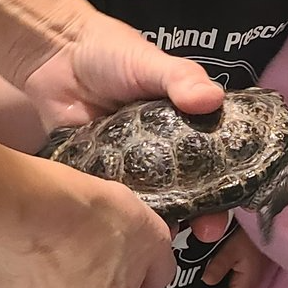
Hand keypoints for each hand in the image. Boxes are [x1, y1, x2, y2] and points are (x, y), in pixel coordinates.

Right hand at [0, 161, 180, 287]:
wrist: (30, 200)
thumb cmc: (85, 218)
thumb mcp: (152, 234)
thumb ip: (159, 266)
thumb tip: (155, 276)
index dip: (133, 281)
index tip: (129, 266)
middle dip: (98, 275)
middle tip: (95, 244)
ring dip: (63, 269)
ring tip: (64, 236)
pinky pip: (24, 277)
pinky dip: (31, 261)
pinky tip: (38, 238)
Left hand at [15, 11, 232, 242]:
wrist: (54, 54)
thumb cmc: (111, 53)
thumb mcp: (151, 62)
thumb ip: (181, 78)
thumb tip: (212, 99)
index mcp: (183, 125)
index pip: (213, 160)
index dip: (226, 183)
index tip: (234, 202)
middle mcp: (160, 151)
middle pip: (187, 190)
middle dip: (200, 213)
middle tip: (206, 231)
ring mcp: (129, 165)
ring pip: (151, 201)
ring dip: (160, 219)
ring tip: (165, 234)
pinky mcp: (97, 173)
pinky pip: (112, 199)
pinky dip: (119, 214)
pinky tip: (126, 225)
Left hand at [204, 229, 269, 287]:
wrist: (264, 224)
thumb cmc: (253, 235)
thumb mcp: (232, 249)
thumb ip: (219, 265)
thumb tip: (206, 280)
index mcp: (246, 284)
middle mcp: (248, 285)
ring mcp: (247, 280)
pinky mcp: (245, 273)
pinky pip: (232, 285)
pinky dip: (220, 286)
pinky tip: (210, 279)